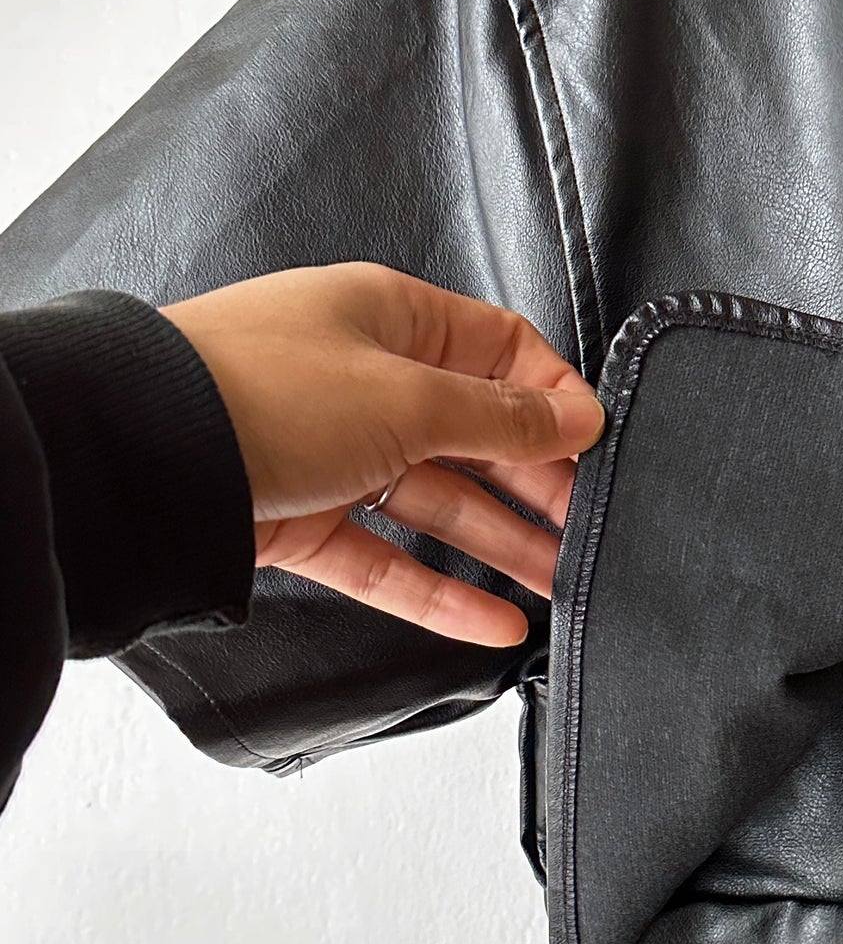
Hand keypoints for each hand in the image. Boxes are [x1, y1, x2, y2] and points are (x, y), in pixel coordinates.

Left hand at [162, 262, 603, 646]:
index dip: (553, 399)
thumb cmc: (263, 390)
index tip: (597, 447)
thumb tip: (575, 414)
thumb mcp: (407, 394)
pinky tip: (493, 624)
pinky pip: (389, 558)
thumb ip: (500, 416)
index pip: (500, 352)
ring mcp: (333, 452)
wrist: (144, 456)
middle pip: (475, 435)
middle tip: (592, 530)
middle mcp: (366, 380)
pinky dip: (440, 592)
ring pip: (438, 503)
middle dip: (538, 485)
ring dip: (501, 545)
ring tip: (563, 586)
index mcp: (391, 320)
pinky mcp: (304, 518)